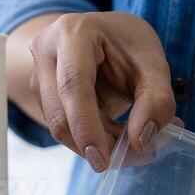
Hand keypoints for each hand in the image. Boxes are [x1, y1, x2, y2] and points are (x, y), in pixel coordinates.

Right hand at [9, 12, 177, 170]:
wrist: (105, 34)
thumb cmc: (129, 44)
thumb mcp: (154, 64)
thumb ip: (157, 100)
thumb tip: (141, 141)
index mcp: (73, 33)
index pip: (73, 85)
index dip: (87, 127)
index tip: (104, 160)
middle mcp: (46, 51)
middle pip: (60, 114)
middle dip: (96, 144)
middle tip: (135, 156)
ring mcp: (38, 75)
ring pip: (60, 127)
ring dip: (97, 143)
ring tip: (133, 137)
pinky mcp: (41, 96)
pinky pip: (64, 127)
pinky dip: (92, 138)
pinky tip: (116, 131)